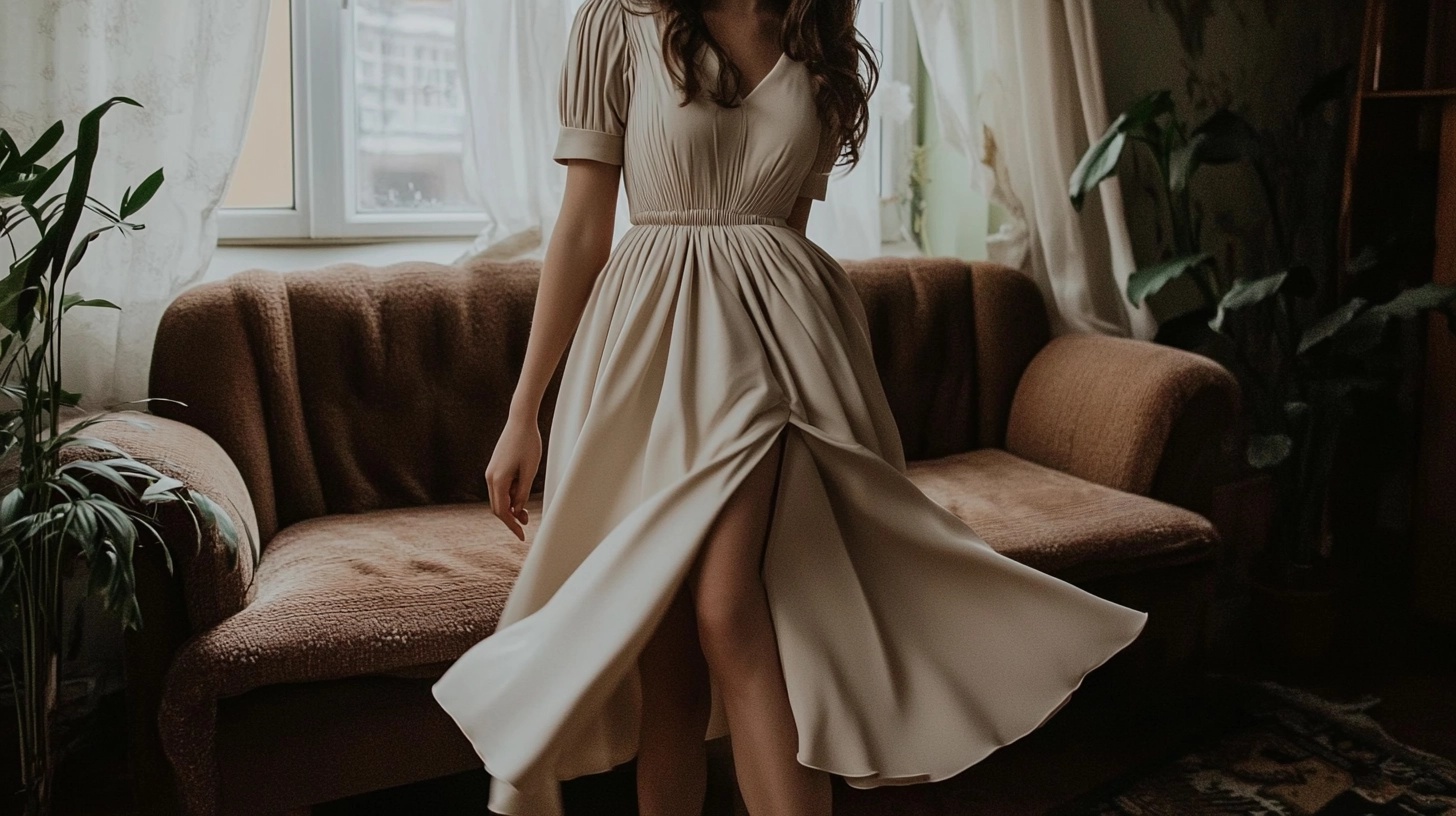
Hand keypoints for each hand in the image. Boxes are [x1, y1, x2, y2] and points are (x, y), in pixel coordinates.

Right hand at [484, 416, 541, 540]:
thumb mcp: (529, 472)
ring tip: (527, 511)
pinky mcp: (495, 467)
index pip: (502, 511)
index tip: (522, 536)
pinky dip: (510, 496)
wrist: (521, 421)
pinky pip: (500, 488)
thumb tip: (517, 511)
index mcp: (498, 480)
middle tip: (527, 523)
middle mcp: (490, 477)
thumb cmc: (528, 444)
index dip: (512, 525)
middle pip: (497, 507)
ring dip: (511, 506)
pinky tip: (521, 495)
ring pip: (499, 498)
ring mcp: (491, 472)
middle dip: (511, 518)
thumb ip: (522, 493)